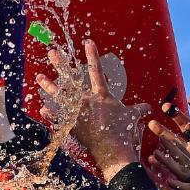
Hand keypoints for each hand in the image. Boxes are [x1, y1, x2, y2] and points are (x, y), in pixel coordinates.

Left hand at [41, 40, 148, 181]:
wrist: (112, 147)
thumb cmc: (123, 130)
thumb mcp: (132, 116)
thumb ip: (138, 109)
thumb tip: (149, 108)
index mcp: (101, 94)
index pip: (96, 70)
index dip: (92, 55)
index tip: (87, 42)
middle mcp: (85, 99)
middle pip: (70, 78)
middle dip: (60, 64)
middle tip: (51, 52)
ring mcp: (76, 111)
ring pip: (59, 96)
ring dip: (48, 86)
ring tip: (39, 77)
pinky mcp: (71, 124)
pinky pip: (58, 118)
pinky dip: (50, 114)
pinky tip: (42, 109)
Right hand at [160, 96, 189, 189]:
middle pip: (186, 127)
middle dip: (176, 116)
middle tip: (165, 106)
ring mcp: (188, 154)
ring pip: (174, 139)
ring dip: (163, 132)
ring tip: (151, 123)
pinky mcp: (181, 164)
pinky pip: (169, 156)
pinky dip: (160, 154)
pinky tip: (150, 153)